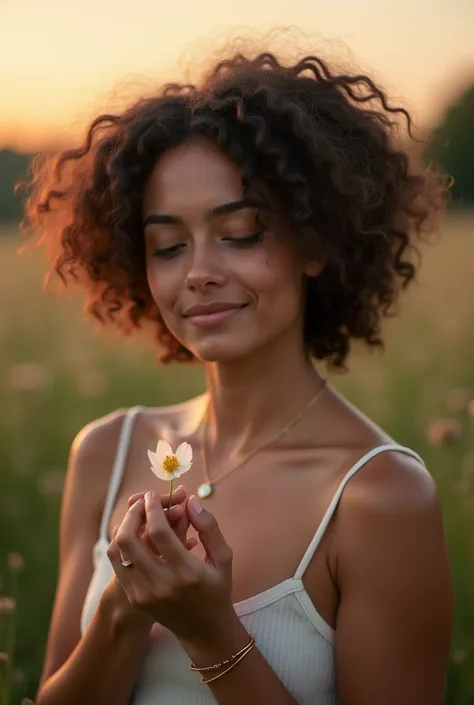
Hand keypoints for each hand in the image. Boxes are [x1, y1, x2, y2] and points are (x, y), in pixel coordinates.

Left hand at [107, 492, 234, 642]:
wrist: (204, 630)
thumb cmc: (217, 589)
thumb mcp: (223, 557)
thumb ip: (209, 527)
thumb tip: (190, 501)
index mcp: (186, 573)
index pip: (159, 532)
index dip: (153, 508)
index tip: (154, 495)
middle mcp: (161, 584)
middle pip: (129, 539)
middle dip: (133, 513)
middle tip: (143, 503)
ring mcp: (143, 594)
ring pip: (118, 551)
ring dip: (124, 527)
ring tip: (137, 516)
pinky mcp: (135, 598)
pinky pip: (118, 564)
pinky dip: (123, 544)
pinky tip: (135, 534)